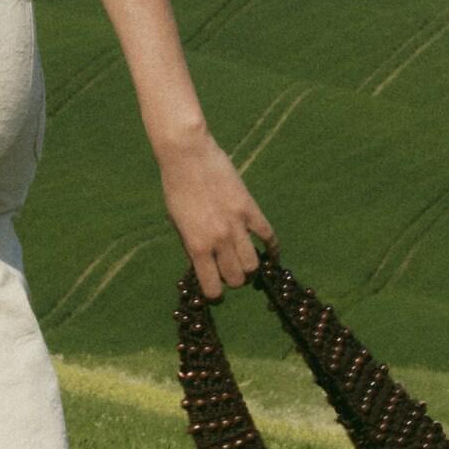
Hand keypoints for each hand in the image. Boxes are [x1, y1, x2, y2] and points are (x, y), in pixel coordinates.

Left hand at [158, 131, 275, 299]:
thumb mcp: (176, 222)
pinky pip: (269, 236)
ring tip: (244, 259)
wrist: (188, 156)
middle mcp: (219, 240)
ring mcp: (237, 225)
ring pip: (253, 263)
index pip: (212, 286)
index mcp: (196, 246)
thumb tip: (203, 265)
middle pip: (237, 278)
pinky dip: (273, 248)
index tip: (215, 288)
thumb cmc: (176, 188)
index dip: (214, 292)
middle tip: (229, 270)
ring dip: (249, 266)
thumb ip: (190, 246)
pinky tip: (272, 254)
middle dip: (233, 279)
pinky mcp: (251, 209)